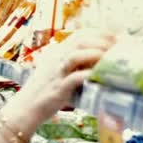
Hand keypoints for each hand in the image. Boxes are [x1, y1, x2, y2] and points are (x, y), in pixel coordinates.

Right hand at [0, 29, 114, 136]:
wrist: (25, 109)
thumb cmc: (42, 92)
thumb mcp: (54, 72)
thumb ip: (71, 66)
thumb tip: (95, 64)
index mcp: (56, 53)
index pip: (78, 35)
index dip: (99, 33)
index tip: (115, 38)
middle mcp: (55, 59)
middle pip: (80, 41)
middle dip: (101, 41)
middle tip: (117, 48)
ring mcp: (56, 73)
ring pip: (76, 55)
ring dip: (96, 54)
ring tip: (110, 60)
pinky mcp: (58, 89)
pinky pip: (75, 78)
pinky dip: (89, 75)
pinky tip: (100, 77)